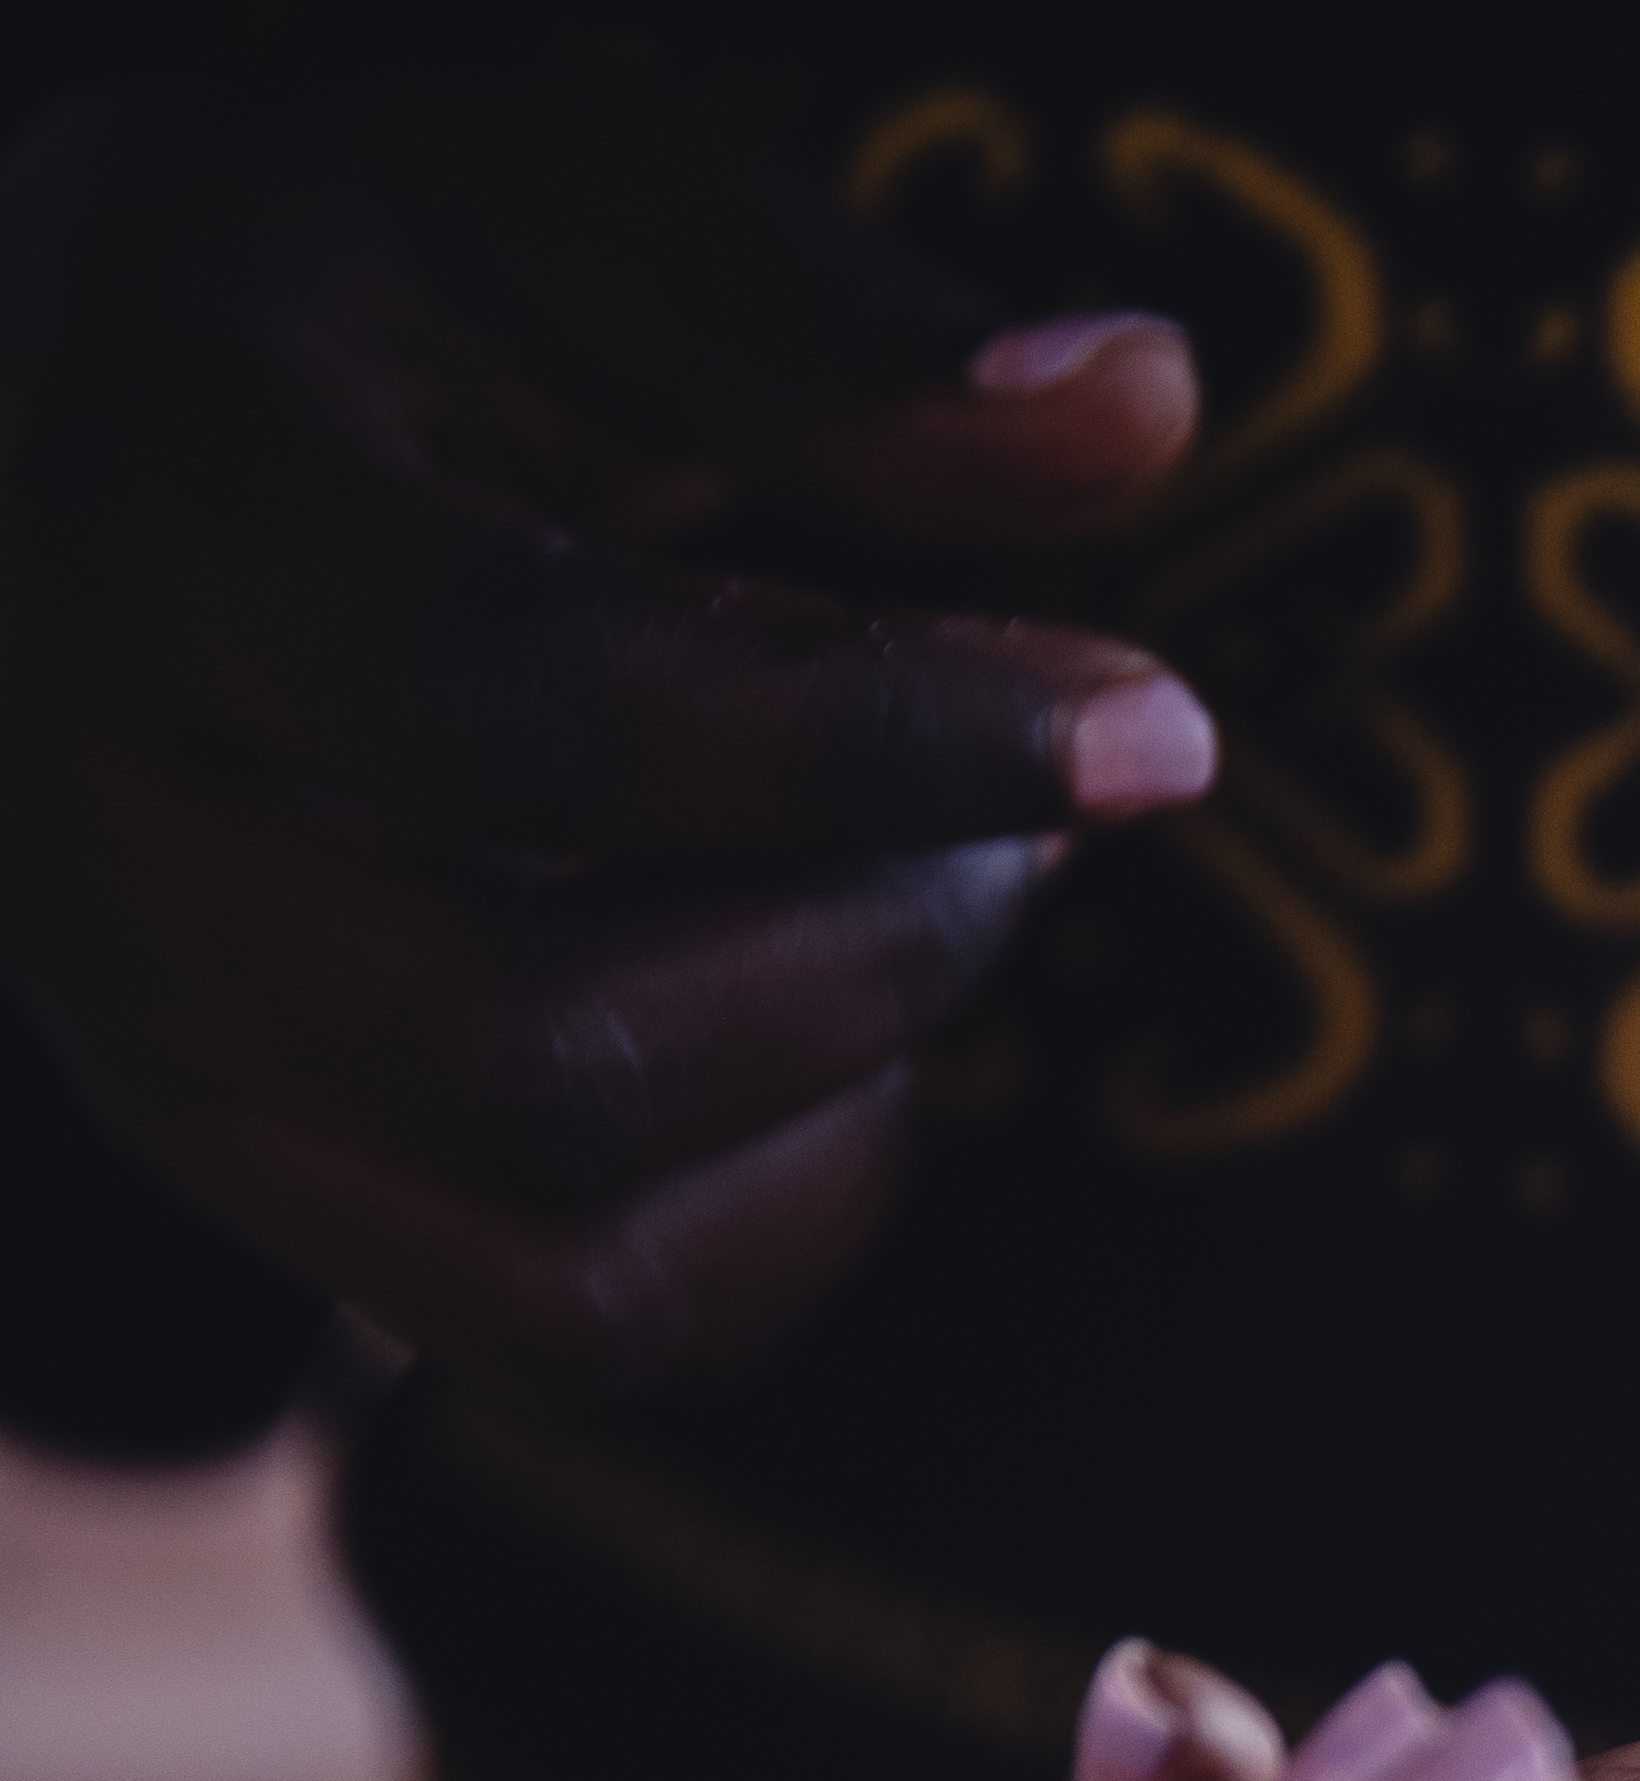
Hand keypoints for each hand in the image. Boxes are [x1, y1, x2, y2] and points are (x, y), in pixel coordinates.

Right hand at [0, 69, 1211, 1394]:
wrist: (118, 462)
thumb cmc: (391, 335)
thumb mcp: (579, 230)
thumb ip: (840, 335)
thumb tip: (1140, 400)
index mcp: (185, 541)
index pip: (530, 709)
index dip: (883, 740)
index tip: (1157, 725)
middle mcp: (123, 844)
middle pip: (539, 1049)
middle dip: (875, 945)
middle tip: (1005, 811)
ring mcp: (183, 1056)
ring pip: (571, 1245)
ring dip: (846, 1087)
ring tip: (907, 884)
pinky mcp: (283, 1192)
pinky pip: (591, 1328)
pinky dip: (791, 1205)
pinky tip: (821, 1013)